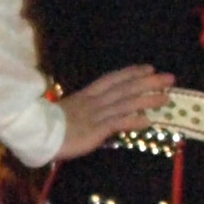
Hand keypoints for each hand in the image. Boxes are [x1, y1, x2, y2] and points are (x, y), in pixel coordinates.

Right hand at [53, 66, 174, 158]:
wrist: (34, 134)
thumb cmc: (48, 125)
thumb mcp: (68, 111)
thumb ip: (84, 109)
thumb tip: (101, 109)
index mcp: (86, 95)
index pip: (112, 80)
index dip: (131, 73)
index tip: (148, 68)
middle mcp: (94, 102)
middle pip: (125, 88)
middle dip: (148, 82)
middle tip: (170, 78)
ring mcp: (95, 115)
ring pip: (126, 103)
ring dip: (147, 99)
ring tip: (167, 97)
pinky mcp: (95, 130)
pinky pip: (117, 124)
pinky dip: (134, 121)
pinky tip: (148, 120)